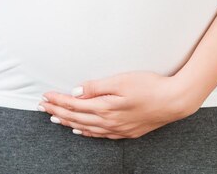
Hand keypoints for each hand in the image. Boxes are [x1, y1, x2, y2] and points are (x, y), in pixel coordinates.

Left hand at [38, 71, 196, 138]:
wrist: (174, 101)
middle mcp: (108, 122)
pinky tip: (80, 130)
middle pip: (76, 117)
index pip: (74, 104)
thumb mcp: (121, 81)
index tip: (45, 96)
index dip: (57, 100)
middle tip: (42, 106)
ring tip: (54, 118)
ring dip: (68, 122)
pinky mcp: (126, 131)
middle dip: (57, 111)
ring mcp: (117, 129)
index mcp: (105, 108)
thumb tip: (75, 92)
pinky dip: (86, 132)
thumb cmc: (150, 86)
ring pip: (85, 127)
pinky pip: (99, 134)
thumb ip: (96, 87)